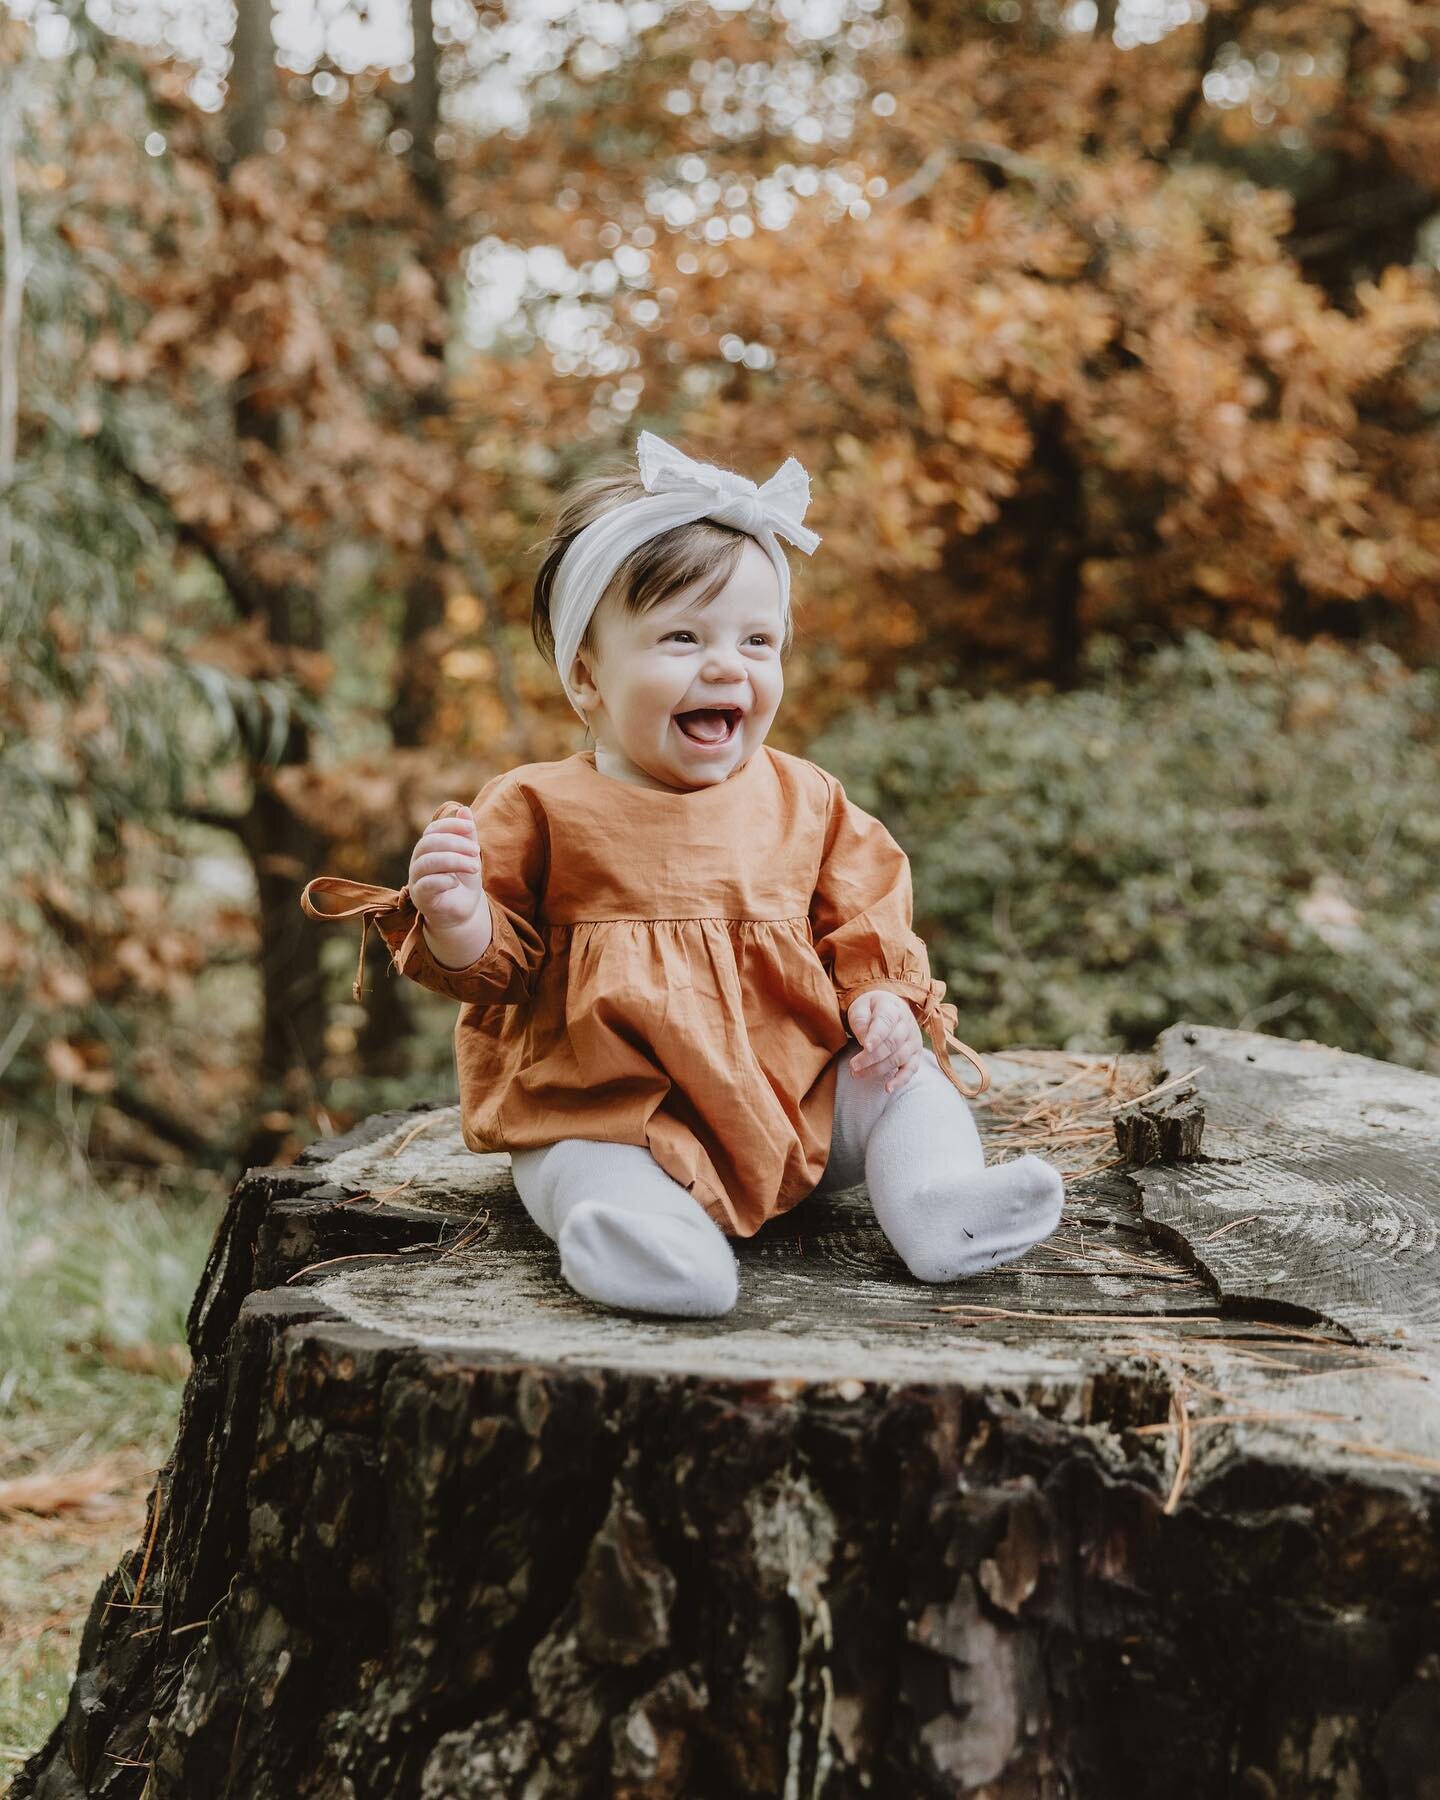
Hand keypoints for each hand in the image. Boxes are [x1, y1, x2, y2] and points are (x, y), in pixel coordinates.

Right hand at [408, 805, 483, 929]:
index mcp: (429, 848)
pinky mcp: (420, 897)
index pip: (433, 829)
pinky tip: (456, 883)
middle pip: (429, 843)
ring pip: (427, 862)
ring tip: (475, 866)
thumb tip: (464, 809)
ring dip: (454, 861)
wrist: (462, 912)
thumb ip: (467, 835)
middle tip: (477, 851)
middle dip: (455, 843)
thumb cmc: (463, 881)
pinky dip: (443, 880)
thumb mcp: (469, 855)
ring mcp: (417, 879)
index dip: (451, 825)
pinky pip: (426, 884)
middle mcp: (418, 861)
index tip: (471, 828)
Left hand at [846, 989, 922, 1093]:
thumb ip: (861, 1021)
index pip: (886, 1022)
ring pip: (899, 1058)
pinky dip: (901, 1080)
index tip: (865, 1046)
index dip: (876, 1035)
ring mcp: (913, 1040)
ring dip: (878, 1069)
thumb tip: (865, 1042)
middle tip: (853, 1066)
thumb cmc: (870, 1010)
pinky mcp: (915, 1055)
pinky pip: (911, 1069)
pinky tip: (888, 1088)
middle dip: (871, 1057)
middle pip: (892, 1043)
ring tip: (857, 1074)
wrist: (889, 1008)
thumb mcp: (860, 1008)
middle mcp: (907, 1024)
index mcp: (892, 1008)